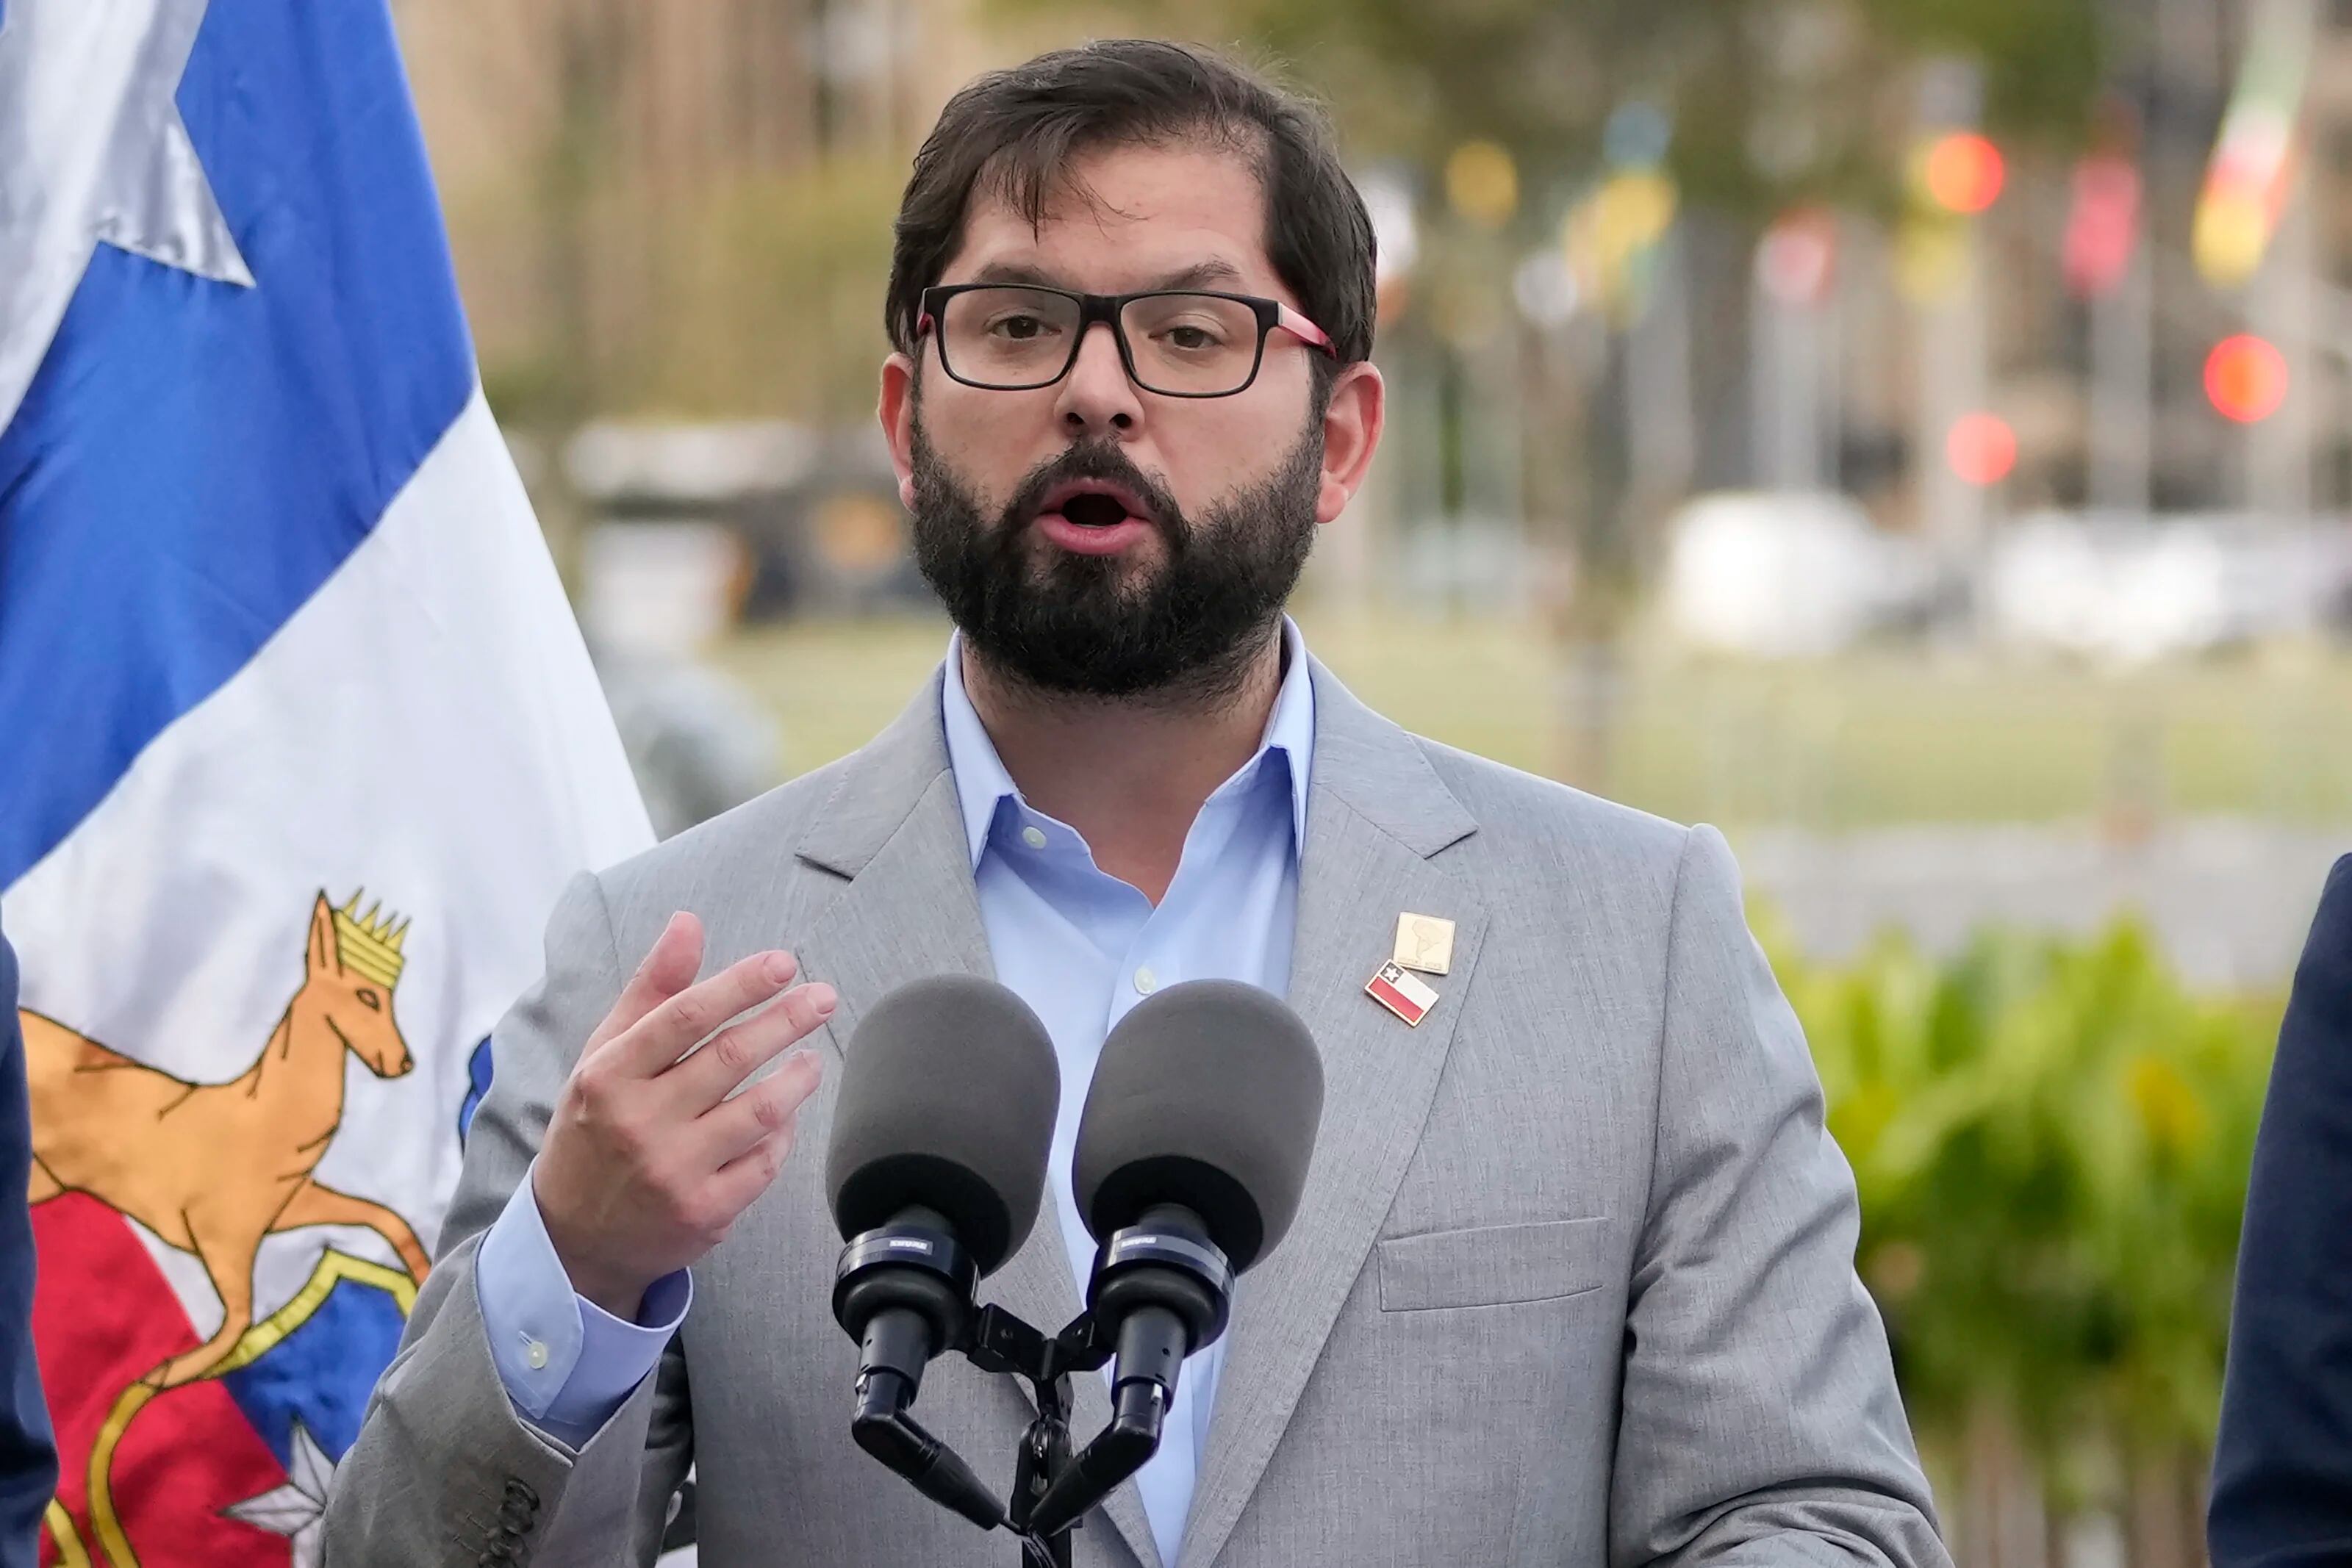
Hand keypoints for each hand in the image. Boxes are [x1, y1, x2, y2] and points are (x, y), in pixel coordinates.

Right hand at [534, 911, 832, 1319]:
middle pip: (731, 1057)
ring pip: (761, 1111)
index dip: (741, 985)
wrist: (572, 1238)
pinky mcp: (705, 1212)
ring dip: (797, 1078)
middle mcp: (640, 1123)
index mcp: (609, 1076)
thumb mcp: (605, 1057)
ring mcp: (674, 1172)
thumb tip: (689, 923)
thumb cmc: (595, 1129)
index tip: (784, 963)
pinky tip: (785, 1116)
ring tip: (811, 1058)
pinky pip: (765, 1162)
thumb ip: (651, 991)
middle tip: (822, 997)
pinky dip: (783, 1134)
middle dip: (787, 1020)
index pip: (685, 1016)